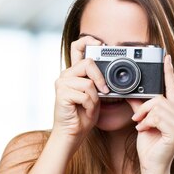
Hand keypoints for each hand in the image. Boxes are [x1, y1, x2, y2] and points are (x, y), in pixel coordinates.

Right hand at [52, 35, 108, 151]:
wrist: (72, 133)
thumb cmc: (83, 115)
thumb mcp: (96, 95)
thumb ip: (99, 83)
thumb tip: (111, 76)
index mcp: (74, 72)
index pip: (77, 47)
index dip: (88, 41)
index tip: (100, 43)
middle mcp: (66, 74)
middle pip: (88, 63)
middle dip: (100, 79)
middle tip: (105, 92)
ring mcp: (62, 83)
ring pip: (89, 83)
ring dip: (95, 99)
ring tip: (89, 107)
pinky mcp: (62, 93)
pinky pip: (85, 95)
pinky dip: (90, 106)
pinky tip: (84, 111)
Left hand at [127, 55, 173, 173]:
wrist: (152, 166)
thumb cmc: (149, 147)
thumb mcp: (143, 122)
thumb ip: (140, 106)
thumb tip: (131, 93)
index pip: (172, 88)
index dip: (168, 72)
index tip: (166, 57)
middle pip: (160, 98)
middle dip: (145, 107)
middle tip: (137, 120)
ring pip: (157, 106)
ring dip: (144, 116)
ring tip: (141, 126)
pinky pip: (157, 117)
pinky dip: (147, 122)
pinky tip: (144, 131)